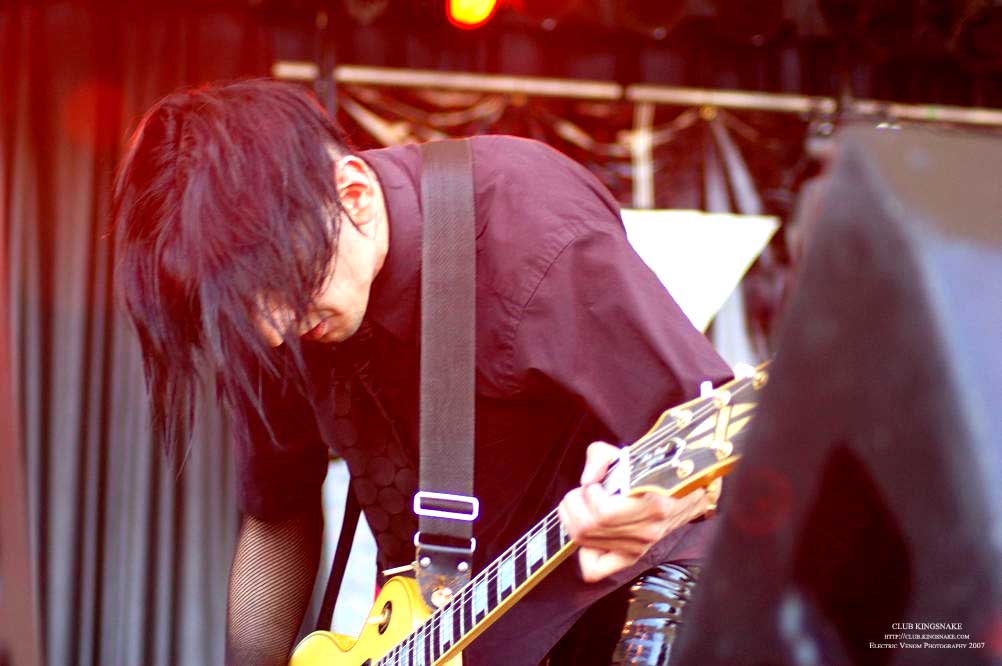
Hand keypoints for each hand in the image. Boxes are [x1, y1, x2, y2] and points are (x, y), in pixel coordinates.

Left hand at [557, 442, 710, 582]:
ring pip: (585, 542)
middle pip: (587, 527)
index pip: (604, 513)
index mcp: (650, 506)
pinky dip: (584, 552)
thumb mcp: (629, 454)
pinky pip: (595, 569)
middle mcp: (645, 532)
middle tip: (583, 492)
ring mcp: (638, 547)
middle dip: (575, 504)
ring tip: (583, 506)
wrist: (685, 492)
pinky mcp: (631, 557)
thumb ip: (600, 457)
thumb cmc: (655, 471)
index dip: (589, 494)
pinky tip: (590, 532)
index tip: (595, 483)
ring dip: (573, 519)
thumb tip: (587, 480)